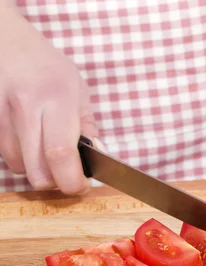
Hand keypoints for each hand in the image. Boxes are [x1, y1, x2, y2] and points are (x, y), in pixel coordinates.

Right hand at [0, 8, 98, 193]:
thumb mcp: (78, 89)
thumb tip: (97, 159)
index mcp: (56, 98)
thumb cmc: (47, 66)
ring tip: (44, 149)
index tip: (81, 184)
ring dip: (36, 168)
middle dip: (55, 181)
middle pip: (38, 173)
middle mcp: (26, 106)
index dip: (72, 181)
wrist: (6, 41)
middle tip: (64, 171)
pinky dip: (20, 158)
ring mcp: (2, 114)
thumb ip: (88, 126)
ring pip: (19, 168)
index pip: (61, 155)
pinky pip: (6, 157)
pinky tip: (28, 140)